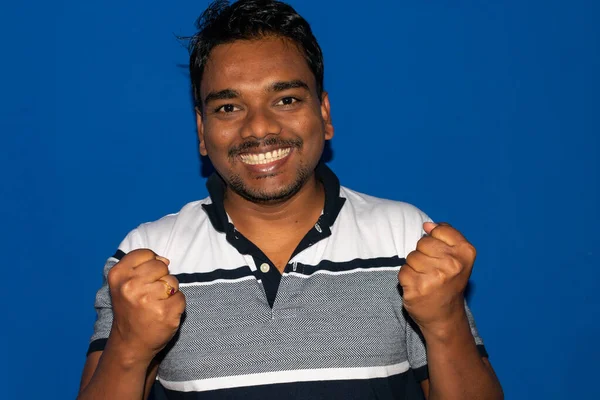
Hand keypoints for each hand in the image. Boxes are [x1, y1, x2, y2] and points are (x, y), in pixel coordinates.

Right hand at [107, 249, 185, 363]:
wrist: (130, 343)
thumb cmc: (130, 310)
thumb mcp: (123, 284)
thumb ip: (141, 266)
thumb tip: (165, 261)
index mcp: (118, 275)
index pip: (146, 254)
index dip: (150, 265)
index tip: (143, 280)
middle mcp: (130, 286)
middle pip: (162, 266)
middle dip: (161, 278)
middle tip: (150, 295)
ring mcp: (148, 300)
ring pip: (173, 282)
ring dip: (169, 293)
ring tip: (156, 305)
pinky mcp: (165, 313)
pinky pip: (181, 297)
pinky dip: (176, 305)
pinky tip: (163, 313)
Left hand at [398, 222, 475, 338]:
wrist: (445, 316)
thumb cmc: (450, 282)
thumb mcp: (459, 257)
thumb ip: (445, 235)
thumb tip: (427, 225)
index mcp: (465, 253)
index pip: (438, 230)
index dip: (435, 241)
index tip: (442, 255)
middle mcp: (453, 265)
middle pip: (422, 243)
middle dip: (424, 254)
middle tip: (433, 270)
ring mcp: (435, 278)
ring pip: (411, 257)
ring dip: (415, 267)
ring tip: (426, 279)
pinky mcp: (418, 288)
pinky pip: (403, 271)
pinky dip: (407, 278)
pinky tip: (418, 286)